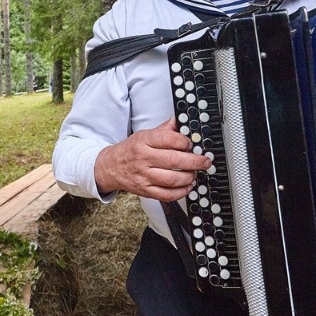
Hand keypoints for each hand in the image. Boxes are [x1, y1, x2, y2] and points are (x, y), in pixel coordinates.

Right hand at [94, 117, 209, 201]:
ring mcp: (144, 176)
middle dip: (194, 161)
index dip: (185, 142)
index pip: (168, 139)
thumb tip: (181, 120)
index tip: (193, 144)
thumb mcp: (144, 134)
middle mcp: (143, 159)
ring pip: (172, 179)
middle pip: (174, 161)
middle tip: (205, 161)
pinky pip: (167, 195)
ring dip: (189, 177)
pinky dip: (181, 192)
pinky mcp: (145, 191)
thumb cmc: (130, 150)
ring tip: (195, 173)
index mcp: (144, 141)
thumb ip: (164, 129)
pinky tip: (187, 186)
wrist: (111, 167)